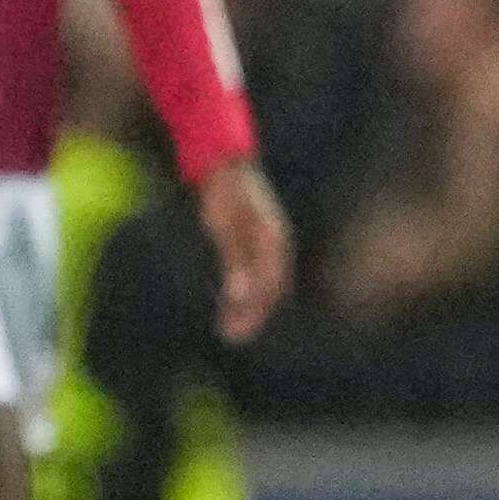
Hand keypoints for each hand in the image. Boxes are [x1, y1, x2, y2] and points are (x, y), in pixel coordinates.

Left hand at [199, 159, 293, 344]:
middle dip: (253, 315)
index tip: (235, 334)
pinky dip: (245, 290)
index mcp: (272, 244)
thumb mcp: (226, 228)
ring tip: (228, 324)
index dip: (254, 314)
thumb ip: (235, 262)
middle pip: (270, 289)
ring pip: (264, 282)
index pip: (270, 289)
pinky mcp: (255, 238)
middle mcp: (275, 245)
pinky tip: (230, 298)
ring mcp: (267, 241)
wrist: (223, 163)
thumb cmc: (224, 194)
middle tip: (230, 336)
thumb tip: (240, 297)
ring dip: (249, 305)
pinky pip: (257, 272)